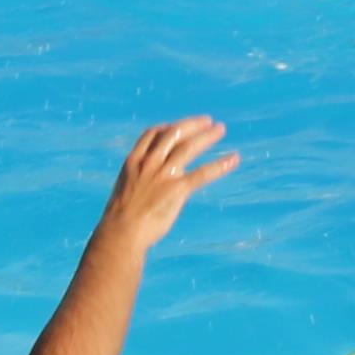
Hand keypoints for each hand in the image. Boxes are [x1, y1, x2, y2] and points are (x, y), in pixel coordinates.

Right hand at [100, 116, 237, 246]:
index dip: (166, 127)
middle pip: (174, 134)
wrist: (120, 233)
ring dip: (207, 136)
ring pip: (189, 147)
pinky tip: (234, 159)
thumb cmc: (120, 221)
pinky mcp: (178, 189)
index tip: (176, 126)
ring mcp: (164, 174)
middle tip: (207, 120)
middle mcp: (149, 163)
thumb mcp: (126, 193)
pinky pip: (203, 173)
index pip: (152, 134)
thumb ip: (141, 183)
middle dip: (192, 125)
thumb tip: (153, 188)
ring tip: (221, 129)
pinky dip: (221, 165)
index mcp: (134, 161)